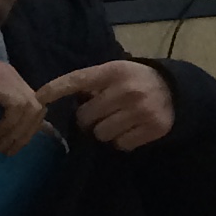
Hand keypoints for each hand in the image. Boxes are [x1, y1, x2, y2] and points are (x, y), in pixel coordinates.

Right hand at [0, 51, 49, 156]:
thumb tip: (2, 135)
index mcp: (12, 80)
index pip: (36, 105)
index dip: (30, 126)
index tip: (17, 144)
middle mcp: (15, 77)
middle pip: (38, 108)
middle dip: (27, 132)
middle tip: (10, 150)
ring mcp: (10, 78)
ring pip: (31, 110)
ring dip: (18, 132)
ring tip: (1, 145)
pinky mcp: (2, 83)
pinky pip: (17, 107)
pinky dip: (9, 123)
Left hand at [36, 59, 179, 151]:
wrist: (176, 91)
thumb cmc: (135, 81)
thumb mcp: (115, 73)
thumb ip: (92, 83)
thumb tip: (63, 101)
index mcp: (114, 71)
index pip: (78, 80)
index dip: (56, 89)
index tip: (39, 98)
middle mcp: (127, 90)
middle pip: (85, 117)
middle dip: (88, 119)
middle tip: (99, 115)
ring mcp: (142, 110)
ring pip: (102, 134)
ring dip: (105, 131)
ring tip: (117, 122)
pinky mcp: (154, 128)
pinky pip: (121, 144)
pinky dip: (122, 141)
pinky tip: (131, 130)